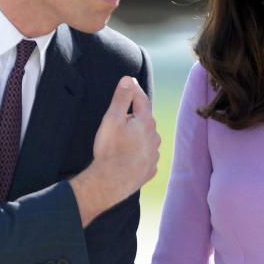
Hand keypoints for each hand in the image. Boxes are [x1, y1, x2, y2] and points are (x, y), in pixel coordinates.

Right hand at [70, 78, 159, 226]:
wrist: (110, 183)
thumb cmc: (109, 150)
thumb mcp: (112, 119)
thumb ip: (121, 98)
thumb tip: (128, 80)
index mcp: (145, 122)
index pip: (142, 100)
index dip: (133, 90)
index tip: (129, 83)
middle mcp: (154, 137)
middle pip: (144, 120)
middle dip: (134, 116)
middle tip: (120, 117)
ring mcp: (153, 155)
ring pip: (147, 139)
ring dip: (138, 136)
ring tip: (123, 140)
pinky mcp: (149, 170)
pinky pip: (145, 157)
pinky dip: (139, 154)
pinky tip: (129, 157)